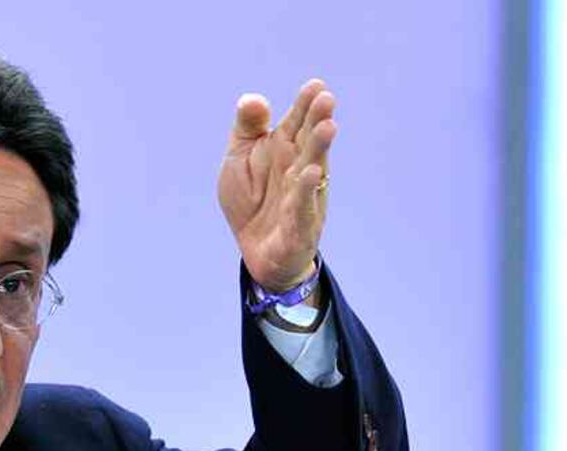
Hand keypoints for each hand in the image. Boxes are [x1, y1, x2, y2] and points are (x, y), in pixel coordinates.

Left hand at [217, 79, 336, 292]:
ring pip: (312, 170)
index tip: (315, 85)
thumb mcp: (239, 159)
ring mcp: (302, 197)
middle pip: (309, 142)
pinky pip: (303, 208)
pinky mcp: (299, 226)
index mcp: (284, 151)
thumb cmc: (251, 199)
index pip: (296, 124)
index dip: (305, 106)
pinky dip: (306, 192)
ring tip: (327, 127)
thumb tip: (252, 98)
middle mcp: (298, 170)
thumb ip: (247, 129)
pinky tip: (310, 173)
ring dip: (320, 149)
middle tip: (326, 99)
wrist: (256, 250)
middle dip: (317, 121)